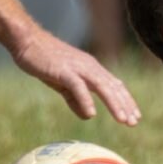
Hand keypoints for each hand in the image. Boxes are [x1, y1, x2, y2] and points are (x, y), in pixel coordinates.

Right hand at [12, 30, 140, 125]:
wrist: (27, 41)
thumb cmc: (45, 61)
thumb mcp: (63, 83)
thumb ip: (75, 99)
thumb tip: (88, 116)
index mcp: (92, 69)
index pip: (115, 86)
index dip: (126, 101)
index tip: (135, 117)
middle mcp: (90, 67)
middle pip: (113, 87)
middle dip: (125, 105)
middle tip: (134, 122)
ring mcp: (78, 67)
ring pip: (102, 86)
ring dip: (114, 104)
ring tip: (123, 119)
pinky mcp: (63, 70)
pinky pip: (78, 86)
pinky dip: (86, 99)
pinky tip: (92, 113)